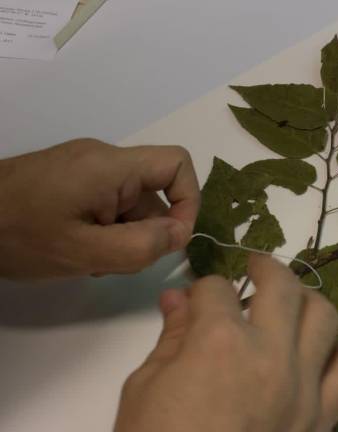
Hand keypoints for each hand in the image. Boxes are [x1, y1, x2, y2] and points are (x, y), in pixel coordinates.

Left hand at [0, 138, 199, 278]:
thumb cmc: (18, 234)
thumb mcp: (84, 252)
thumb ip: (141, 246)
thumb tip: (179, 234)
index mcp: (111, 166)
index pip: (178, 163)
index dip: (188, 201)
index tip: (171, 240)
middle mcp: (103, 159)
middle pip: (154, 190)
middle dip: (148, 230)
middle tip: (116, 261)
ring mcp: (84, 167)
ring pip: (130, 201)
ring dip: (125, 235)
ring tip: (90, 260)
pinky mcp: (69, 178)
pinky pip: (108, 201)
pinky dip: (106, 229)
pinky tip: (78, 250)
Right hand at [115, 255, 337, 431]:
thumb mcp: (145, 389)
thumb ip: (171, 337)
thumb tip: (177, 299)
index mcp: (220, 342)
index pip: (216, 290)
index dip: (203, 288)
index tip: (198, 298)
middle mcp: (271, 354)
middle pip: (282, 286)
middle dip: (265, 267)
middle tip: (255, 265)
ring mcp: (304, 387)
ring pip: (326, 318)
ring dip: (308, 302)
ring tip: (292, 304)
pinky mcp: (323, 418)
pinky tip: (321, 353)